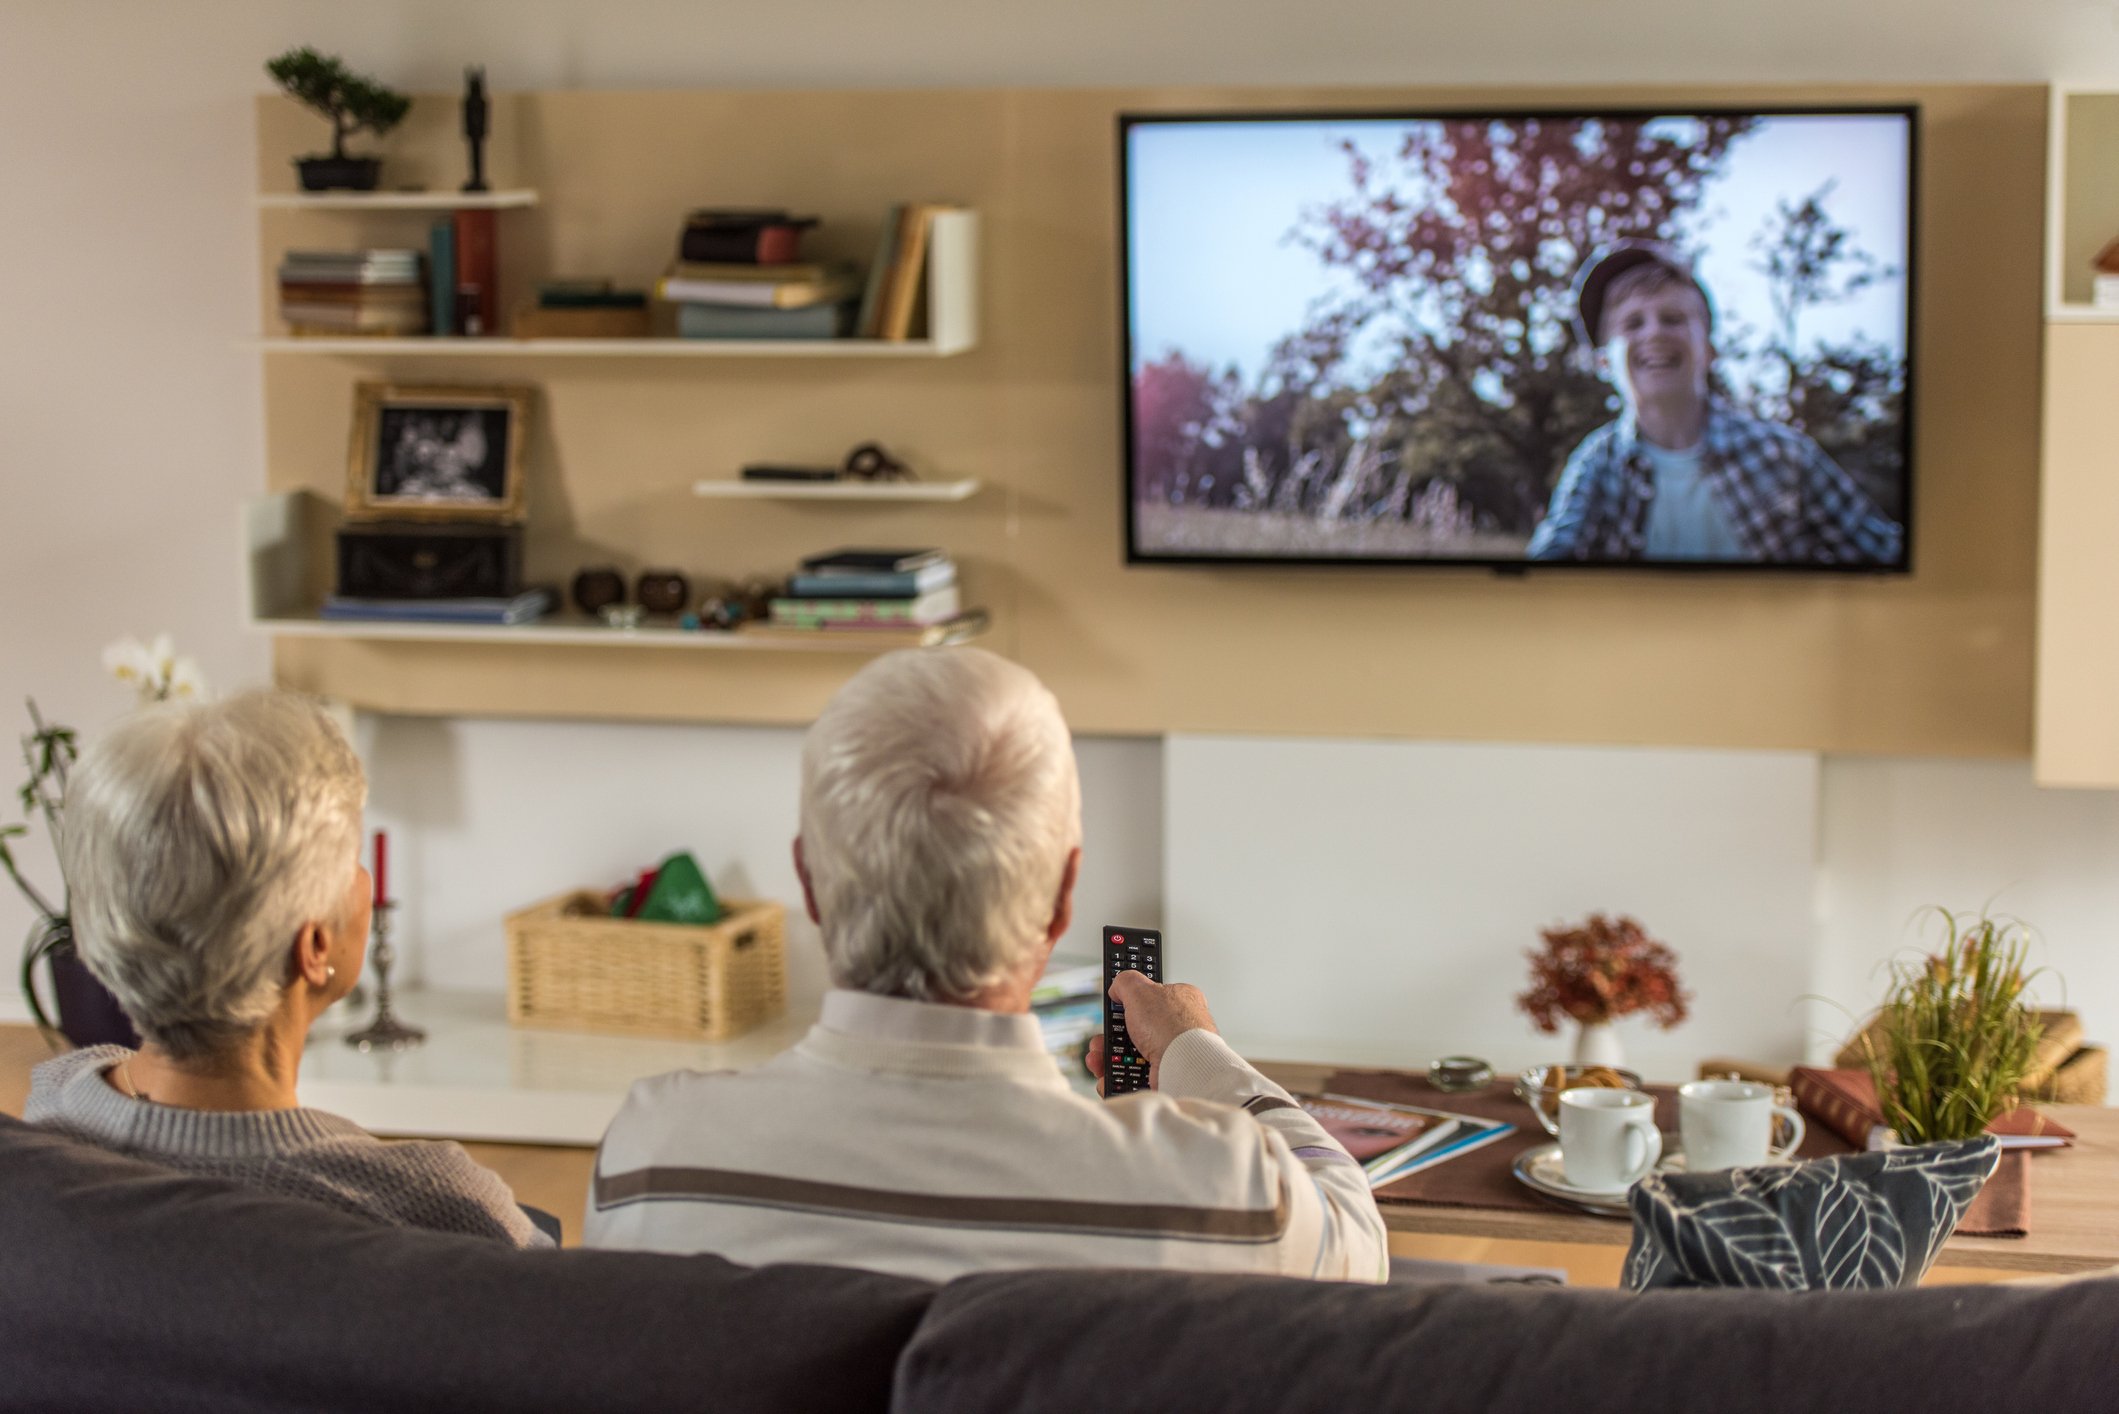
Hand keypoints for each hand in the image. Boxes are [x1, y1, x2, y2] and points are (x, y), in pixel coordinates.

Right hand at [1089, 971, 1217, 1091]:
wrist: (1184, 1066)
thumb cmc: (1172, 1028)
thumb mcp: (1140, 989)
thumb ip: (1126, 982)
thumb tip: (1117, 988)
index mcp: (1180, 1000)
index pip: (1151, 997)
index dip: (1129, 1002)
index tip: (1115, 1006)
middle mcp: (1180, 1027)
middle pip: (1136, 1029)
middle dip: (1112, 1036)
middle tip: (1104, 1038)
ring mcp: (1173, 1053)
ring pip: (1131, 1055)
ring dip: (1110, 1059)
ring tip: (1101, 1059)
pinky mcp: (1165, 1075)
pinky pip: (1134, 1077)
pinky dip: (1118, 1077)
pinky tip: (1111, 1074)